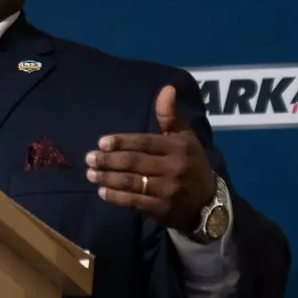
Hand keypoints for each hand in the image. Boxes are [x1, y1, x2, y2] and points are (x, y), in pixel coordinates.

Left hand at [84, 84, 216, 230]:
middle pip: (134, 162)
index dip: (122, 142)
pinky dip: (116, 197)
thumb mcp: (185, 137)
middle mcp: (173, 168)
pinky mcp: (162, 209)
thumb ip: (170, 115)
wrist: (207, 201)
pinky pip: (134, 202)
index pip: (145, 142)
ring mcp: (167, 190)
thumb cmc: (191, 163)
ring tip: (91, 174)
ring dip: (108, 178)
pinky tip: (102, 192)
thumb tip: (166, 88)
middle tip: (89, 158)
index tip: (101, 142)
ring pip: (132, 182)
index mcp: (178, 147)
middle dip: (109, 160)